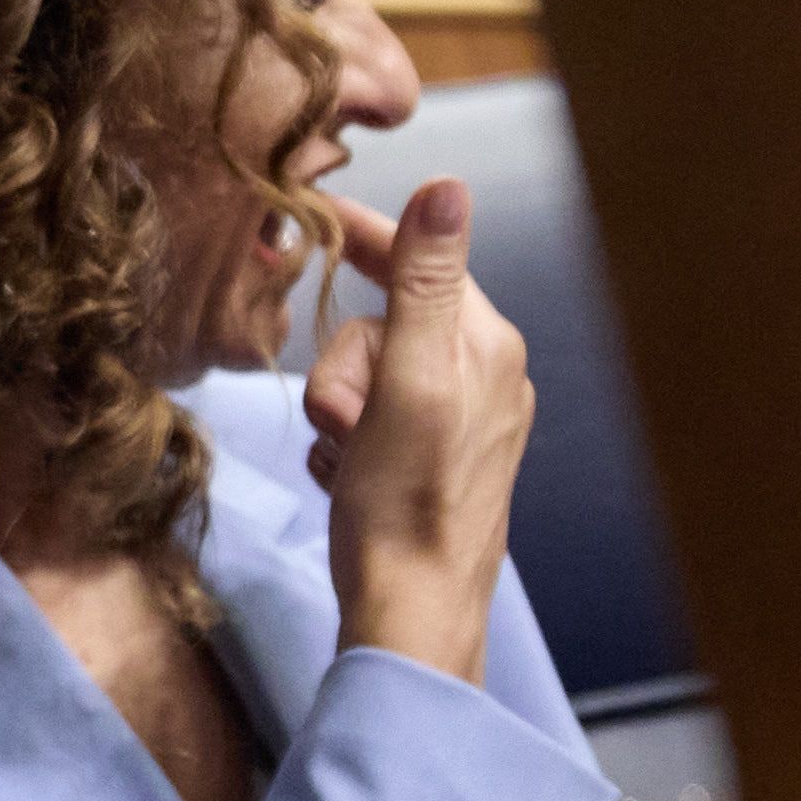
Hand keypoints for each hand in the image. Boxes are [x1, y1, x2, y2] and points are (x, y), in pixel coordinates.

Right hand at [303, 179, 533, 684]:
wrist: (412, 615)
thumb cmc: (405, 505)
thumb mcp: (409, 379)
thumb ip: (427, 279)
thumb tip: (449, 185)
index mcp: (487, 347)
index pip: (419, 260)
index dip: (363, 238)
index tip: (313, 217)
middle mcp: (484, 377)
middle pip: (380, 325)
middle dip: (342, 369)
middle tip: (342, 421)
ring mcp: (459, 423)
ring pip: (365, 376)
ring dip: (337, 412)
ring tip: (346, 459)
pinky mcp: (431, 463)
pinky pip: (367, 423)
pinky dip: (345, 446)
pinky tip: (348, 479)